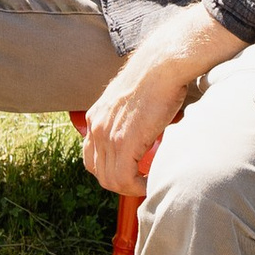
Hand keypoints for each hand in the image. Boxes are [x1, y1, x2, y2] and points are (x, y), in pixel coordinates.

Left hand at [80, 18, 241, 189]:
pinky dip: (136, 187)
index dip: (110, 170)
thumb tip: (142, 126)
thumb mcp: (130, 98)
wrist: (162, 65)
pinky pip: (123, 178)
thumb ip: (127, 115)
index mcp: (95, 117)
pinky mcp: (123, 142)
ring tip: (147, 184)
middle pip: (99, 172)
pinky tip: (149, 183)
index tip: (130, 172)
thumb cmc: (155, 77)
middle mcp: (96, 127)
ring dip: (129, 188)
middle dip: (120, 183)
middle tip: (141, 183)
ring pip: (110, 180)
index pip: (92, 156)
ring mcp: (107, 136)